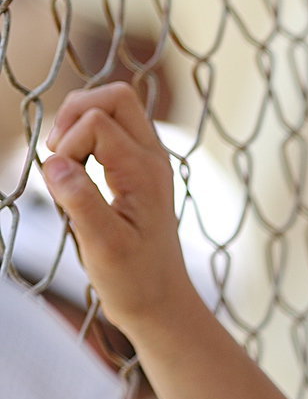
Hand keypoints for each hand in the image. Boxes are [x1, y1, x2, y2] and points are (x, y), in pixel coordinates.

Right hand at [42, 82, 201, 335]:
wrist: (160, 301)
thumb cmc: (134, 279)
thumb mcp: (103, 245)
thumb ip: (81, 200)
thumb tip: (56, 161)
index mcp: (145, 171)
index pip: (98, 122)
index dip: (69, 141)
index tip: (60, 180)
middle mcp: (152, 158)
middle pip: (116, 97)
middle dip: (76, 111)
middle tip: (57, 152)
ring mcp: (148, 162)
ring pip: (115, 109)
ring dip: (80, 122)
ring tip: (63, 160)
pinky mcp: (138, 171)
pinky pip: (113, 131)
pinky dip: (86, 136)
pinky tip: (75, 168)